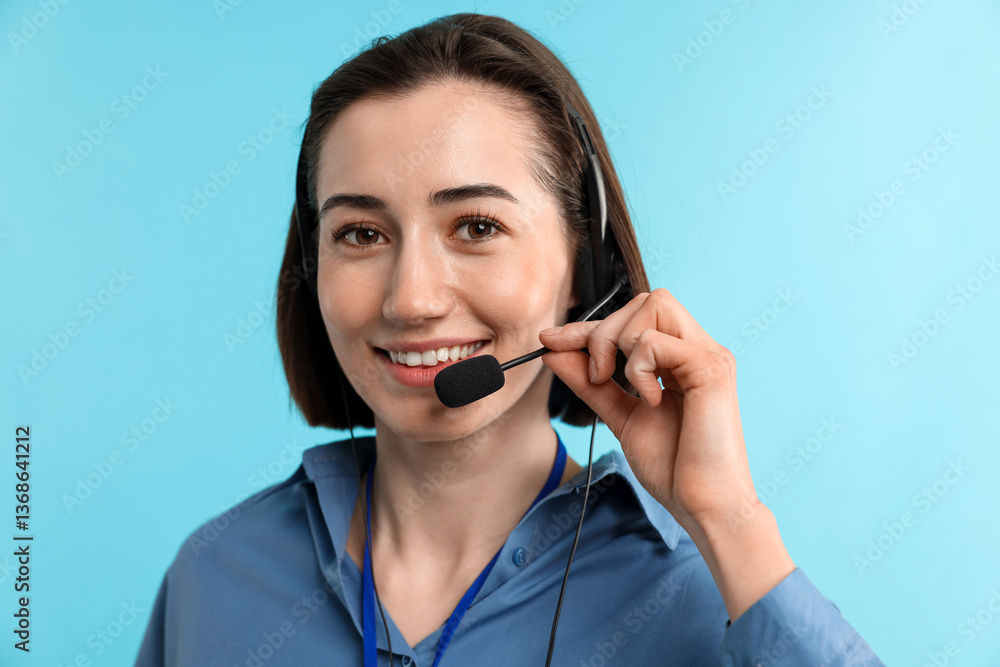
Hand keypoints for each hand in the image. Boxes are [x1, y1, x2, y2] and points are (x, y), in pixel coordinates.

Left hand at [539, 289, 755, 532]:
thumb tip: (554, 352)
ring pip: (653, 305)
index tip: (552, 343)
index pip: (634, 317)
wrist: (705, 508)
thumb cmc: (674, 469)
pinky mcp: (712, 370)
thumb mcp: (622, 417)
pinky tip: (651, 401)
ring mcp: (709, 356)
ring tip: (629, 390)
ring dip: (621, 344)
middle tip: (597, 376)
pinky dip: (639, 368)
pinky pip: (656, 341)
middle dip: (604, 331)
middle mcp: (699, 349)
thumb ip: (592, 384)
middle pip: (645, 300)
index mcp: (683, 359)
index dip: (589, 327)